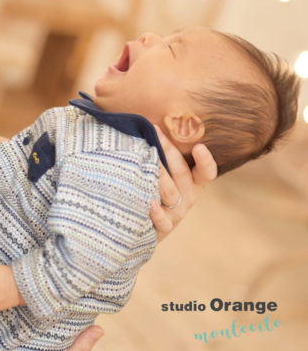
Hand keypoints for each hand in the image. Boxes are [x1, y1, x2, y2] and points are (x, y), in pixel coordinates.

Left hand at [150, 127, 216, 241]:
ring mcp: (177, 213)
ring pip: (171, 194)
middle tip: (157, 133)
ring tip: (149, 162)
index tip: (198, 146)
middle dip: (170, 152)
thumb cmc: (154, 190)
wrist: (144, 227)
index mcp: (192, 182)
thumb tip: (150, 122)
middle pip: (182, 174)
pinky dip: (156, 212)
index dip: (205, 160)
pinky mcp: (164, 228)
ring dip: (161, 177)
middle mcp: (188, 197)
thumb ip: (162, 152)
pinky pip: (162, 220)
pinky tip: (148, 202)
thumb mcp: (163, 173)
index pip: (207, 172)